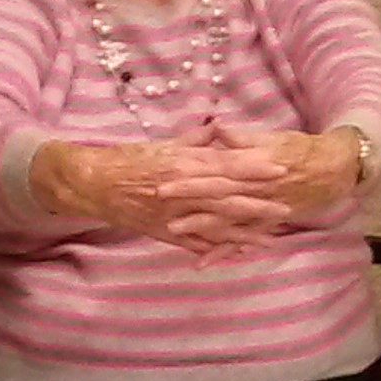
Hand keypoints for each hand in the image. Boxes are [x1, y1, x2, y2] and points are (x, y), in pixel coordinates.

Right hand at [34, 140, 273, 262]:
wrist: (92, 183)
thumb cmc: (128, 159)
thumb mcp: (163, 143)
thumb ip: (195, 139)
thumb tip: (220, 128)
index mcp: (182, 164)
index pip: (225, 165)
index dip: (254, 168)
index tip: (280, 167)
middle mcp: (181, 190)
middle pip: (226, 196)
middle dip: (258, 201)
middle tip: (288, 204)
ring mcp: (173, 214)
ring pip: (214, 223)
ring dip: (244, 229)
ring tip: (272, 234)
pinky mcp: (164, 232)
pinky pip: (195, 242)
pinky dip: (217, 248)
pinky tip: (239, 253)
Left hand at [153, 122, 362, 247]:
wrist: (337, 169)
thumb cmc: (302, 149)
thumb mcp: (274, 138)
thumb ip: (244, 138)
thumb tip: (217, 128)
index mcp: (254, 164)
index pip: (218, 167)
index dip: (192, 172)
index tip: (166, 173)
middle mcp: (256, 187)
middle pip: (218, 192)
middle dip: (188, 196)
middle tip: (158, 198)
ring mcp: (263, 207)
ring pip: (229, 217)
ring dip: (202, 224)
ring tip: (174, 230)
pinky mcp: (269, 221)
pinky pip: (244, 237)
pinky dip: (225, 249)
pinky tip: (204, 261)